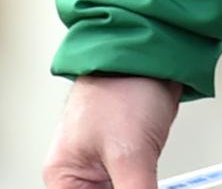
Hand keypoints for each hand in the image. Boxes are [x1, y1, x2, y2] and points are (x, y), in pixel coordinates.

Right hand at [42, 73, 183, 188]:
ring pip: (127, 187)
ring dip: (142, 180)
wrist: (151, 47)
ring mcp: (107, 160)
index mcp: (65, 177)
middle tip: (143, 178)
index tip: (136, 188)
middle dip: (131, 186)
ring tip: (146, 160)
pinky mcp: (131, 150)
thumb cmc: (122, 85)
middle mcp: (82, 172)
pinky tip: (157, 160)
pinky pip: (141, 176)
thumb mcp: (129, 154)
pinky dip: (151, 174)